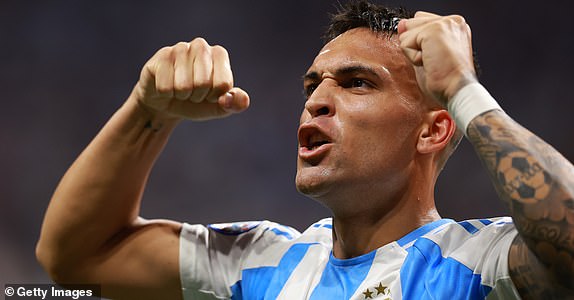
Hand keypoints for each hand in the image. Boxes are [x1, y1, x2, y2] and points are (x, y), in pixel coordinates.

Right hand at [132, 38, 248, 120]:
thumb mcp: (219, 107)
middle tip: (192, 93)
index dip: (215, 96)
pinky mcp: (161, 57)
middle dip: (197, 96)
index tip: (209, 94)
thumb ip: (235, 104)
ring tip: (180, 89)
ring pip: (183, 86)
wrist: (166, 104)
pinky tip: (166, 86)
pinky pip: (165, 87)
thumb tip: (238, 99)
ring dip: (181, 95)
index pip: (223, 84)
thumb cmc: (197, 102)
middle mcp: (201, 46)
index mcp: (219, 54)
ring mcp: (180, 48)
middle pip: (203, 83)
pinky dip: (166, 93)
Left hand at [398, 11, 476, 105]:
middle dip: (416, 47)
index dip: (419, 43)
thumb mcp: (428, 55)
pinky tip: (430, 63)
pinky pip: (405, 44)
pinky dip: (413, 58)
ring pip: (407, 34)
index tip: (437, 58)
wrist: (457, 90)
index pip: (420, 21)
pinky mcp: (433, 31)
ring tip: (433, 62)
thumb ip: (415, 38)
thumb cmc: (446, 80)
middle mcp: (452, 21)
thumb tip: (401, 24)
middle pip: (411, 24)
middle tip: (435, 61)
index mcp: (454, 25)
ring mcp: (443, 24)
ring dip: (415, 54)